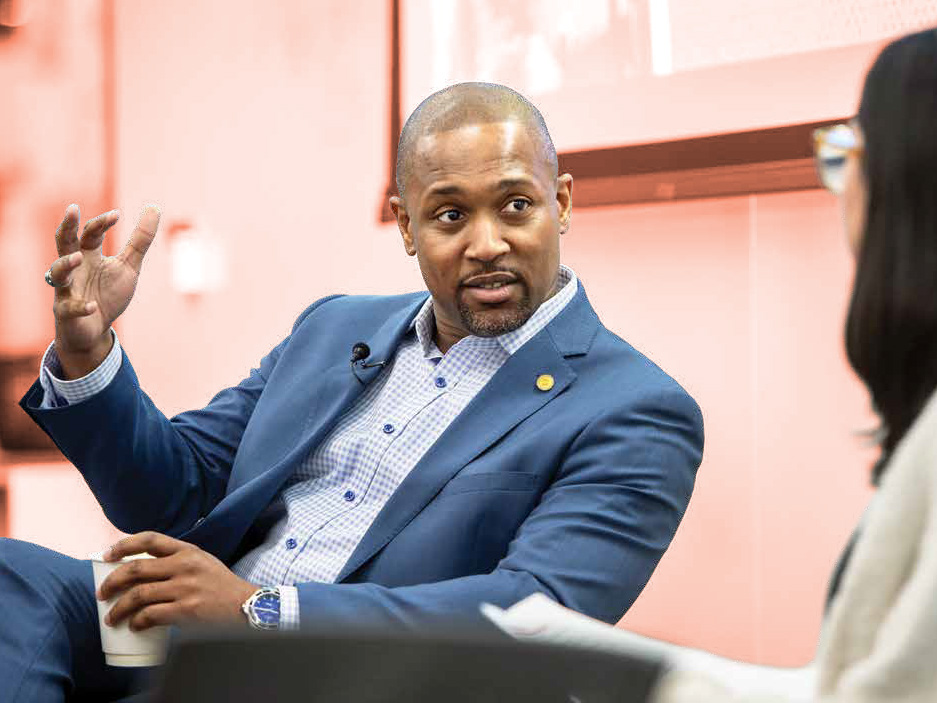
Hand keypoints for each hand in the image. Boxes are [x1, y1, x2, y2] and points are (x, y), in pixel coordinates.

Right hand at [47, 204, 159, 377]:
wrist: (94, 330)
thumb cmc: (108, 294)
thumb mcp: (128, 265)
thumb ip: (140, 239)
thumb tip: (154, 206)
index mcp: (88, 255)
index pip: (90, 233)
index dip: (102, 223)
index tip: (117, 214)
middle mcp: (74, 269)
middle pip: (63, 243)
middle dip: (67, 227)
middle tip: (72, 209)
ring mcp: (66, 289)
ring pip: (58, 273)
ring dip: (66, 264)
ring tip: (78, 258)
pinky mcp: (66, 312)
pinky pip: (69, 308)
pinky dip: (80, 307)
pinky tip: (92, 306)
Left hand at [97, 532, 257, 631]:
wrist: (247, 606)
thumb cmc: (222, 587)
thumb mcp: (202, 563)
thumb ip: (177, 562)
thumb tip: (142, 572)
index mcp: (188, 551)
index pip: (150, 539)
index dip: (123, 545)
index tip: (108, 555)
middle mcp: (185, 565)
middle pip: (136, 569)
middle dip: (112, 582)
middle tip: (102, 593)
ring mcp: (185, 587)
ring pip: (138, 595)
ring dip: (119, 608)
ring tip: (111, 617)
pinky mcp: (187, 610)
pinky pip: (151, 615)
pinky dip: (137, 622)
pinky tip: (134, 626)